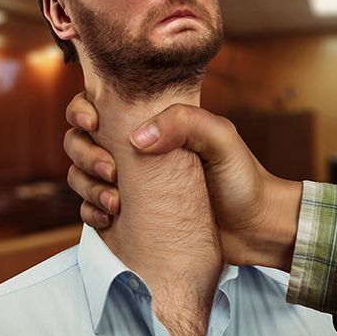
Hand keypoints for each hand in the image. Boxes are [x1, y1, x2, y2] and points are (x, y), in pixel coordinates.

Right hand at [65, 95, 301, 270]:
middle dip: (84, 154)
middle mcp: (136, 151)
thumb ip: (184, 122)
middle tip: (112, 172)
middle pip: (80, 141)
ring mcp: (131, 184)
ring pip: (81, 176)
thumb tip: (135, 139)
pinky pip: (92, 210)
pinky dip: (90, 213)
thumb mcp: (222, 138)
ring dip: (87, 186)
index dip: (82, 111)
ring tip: (116, 203)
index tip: (92, 124)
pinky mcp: (130, 217)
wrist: (256, 231)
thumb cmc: (243, 179)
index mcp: (153, 124)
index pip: (101, 105)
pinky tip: (108, 219)